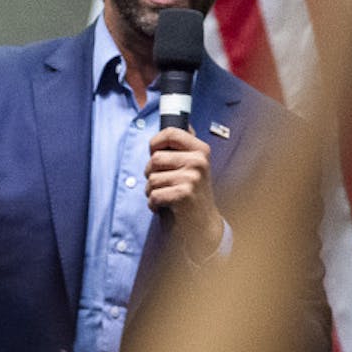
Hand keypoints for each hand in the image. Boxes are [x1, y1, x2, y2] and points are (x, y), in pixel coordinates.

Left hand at [145, 127, 224, 259]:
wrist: (201, 226)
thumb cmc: (190, 194)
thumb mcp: (191, 167)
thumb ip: (183, 147)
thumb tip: (177, 125)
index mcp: (201, 150)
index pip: (170, 132)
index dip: (155, 143)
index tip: (154, 153)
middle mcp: (199, 161)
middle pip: (155, 158)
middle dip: (150, 174)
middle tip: (164, 184)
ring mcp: (193, 178)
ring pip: (151, 178)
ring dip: (151, 191)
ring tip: (166, 197)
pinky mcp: (184, 194)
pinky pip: (153, 194)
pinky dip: (153, 204)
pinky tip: (165, 207)